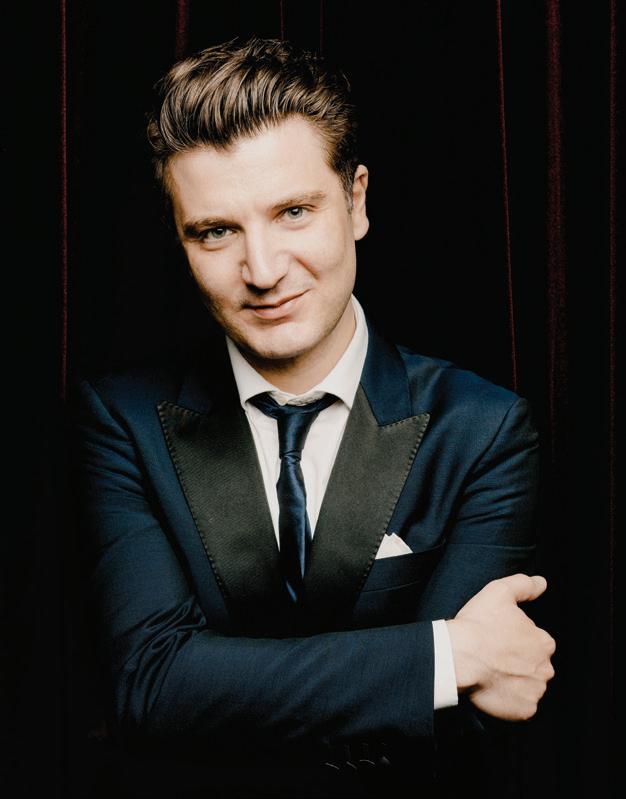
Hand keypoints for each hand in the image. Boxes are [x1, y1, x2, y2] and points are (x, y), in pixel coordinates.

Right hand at [446, 574, 554, 720]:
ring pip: (529, 687)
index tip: (500, 640)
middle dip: (520, 664)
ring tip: (492, 674)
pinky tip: (494, 690)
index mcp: (544, 642)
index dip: (518, 641)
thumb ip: (524, 585)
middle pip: (535, 666)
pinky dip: (510, 702)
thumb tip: (542, 583)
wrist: (459, 656)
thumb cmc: (478, 624)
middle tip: (495, 658)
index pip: (537, 643)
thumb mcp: (499, 592)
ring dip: (516, 683)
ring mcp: (535, 691)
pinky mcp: (524, 711)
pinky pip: (521, 708)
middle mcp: (545, 668)